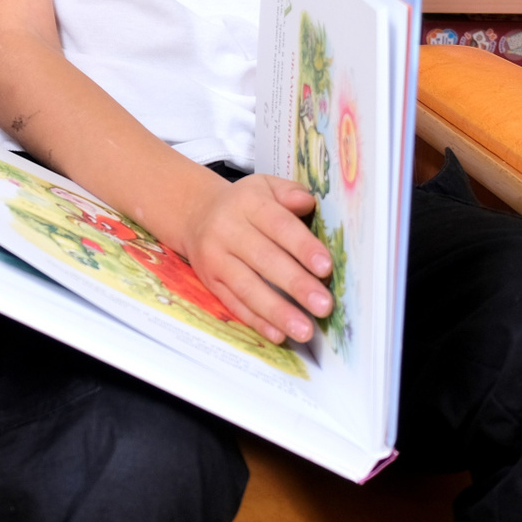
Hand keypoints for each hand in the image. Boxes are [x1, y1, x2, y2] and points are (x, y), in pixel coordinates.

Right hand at [178, 173, 334, 344]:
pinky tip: (279, 335)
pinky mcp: (210, 282)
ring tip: (305, 330)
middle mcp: (227, 230)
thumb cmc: (244, 205)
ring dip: (278, 311)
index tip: (326, 267)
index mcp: (247, 204)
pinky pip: (234, 304)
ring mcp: (215, 259)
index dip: (302, 246)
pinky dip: (257, 321)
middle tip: (324, 305)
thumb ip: (290, 193)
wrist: (196, 215)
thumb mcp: (265, 187)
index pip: (278, 225)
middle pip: (264, 259)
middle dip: (296, 284)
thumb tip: (307, 202)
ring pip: (247, 288)